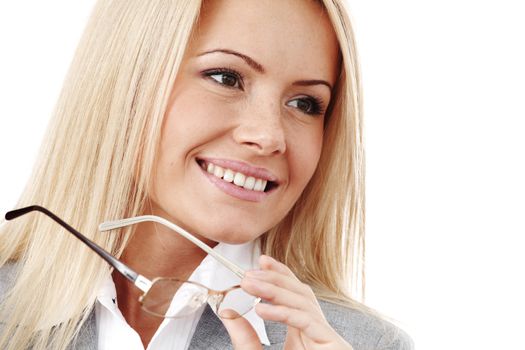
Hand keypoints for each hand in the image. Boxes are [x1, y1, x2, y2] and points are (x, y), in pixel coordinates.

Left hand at [221, 255, 352, 348]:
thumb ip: (245, 339)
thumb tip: (227, 312)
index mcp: (304, 333)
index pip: (294, 295)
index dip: (280, 274)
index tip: (261, 261)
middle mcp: (317, 331)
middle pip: (301, 293)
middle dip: (275, 279)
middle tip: (249, 272)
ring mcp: (327, 338)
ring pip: (304, 301)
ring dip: (275, 290)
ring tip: (249, 283)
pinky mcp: (333, 347)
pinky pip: (306, 322)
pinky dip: (283, 313)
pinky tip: (261, 309)